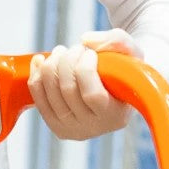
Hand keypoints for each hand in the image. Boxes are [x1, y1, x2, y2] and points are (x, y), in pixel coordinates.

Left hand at [28, 29, 142, 140]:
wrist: (112, 91)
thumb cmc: (124, 71)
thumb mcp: (132, 53)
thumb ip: (118, 40)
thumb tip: (85, 39)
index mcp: (114, 116)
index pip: (92, 94)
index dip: (85, 68)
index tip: (90, 53)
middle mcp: (91, 128)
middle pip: (68, 91)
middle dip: (68, 61)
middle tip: (76, 48)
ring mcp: (69, 129)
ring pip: (49, 92)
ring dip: (51, 64)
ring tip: (62, 52)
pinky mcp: (53, 125)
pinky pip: (37, 98)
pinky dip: (36, 75)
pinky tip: (41, 61)